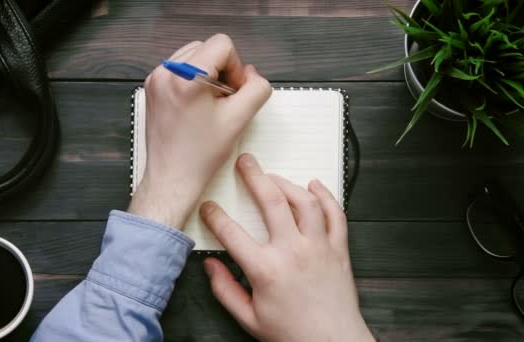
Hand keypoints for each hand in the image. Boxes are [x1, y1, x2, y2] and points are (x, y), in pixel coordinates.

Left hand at [128, 34, 271, 227]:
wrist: (172, 177)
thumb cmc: (201, 154)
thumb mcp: (239, 119)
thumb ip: (256, 89)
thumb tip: (251, 73)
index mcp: (185, 77)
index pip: (222, 45)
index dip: (236, 68)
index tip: (233, 95)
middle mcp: (166, 72)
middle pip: (207, 48)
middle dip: (221, 70)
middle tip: (223, 102)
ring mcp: (155, 79)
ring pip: (193, 57)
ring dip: (208, 75)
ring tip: (209, 105)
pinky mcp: (152, 88)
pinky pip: (179, 70)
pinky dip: (193, 82)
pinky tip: (197, 107)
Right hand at [200, 154, 373, 341]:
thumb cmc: (293, 334)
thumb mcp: (249, 318)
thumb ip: (225, 289)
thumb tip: (211, 265)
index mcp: (266, 269)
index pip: (231, 232)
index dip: (214, 215)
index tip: (209, 208)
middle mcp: (293, 251)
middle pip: (272, 201)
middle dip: (254, 176)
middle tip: (245, 163)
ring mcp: (318, 247)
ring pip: (304, 201)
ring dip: (287, 183)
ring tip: (274, 176)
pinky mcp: (338, 249)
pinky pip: (335, 214)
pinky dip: (325, 196)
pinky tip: (314, 186)